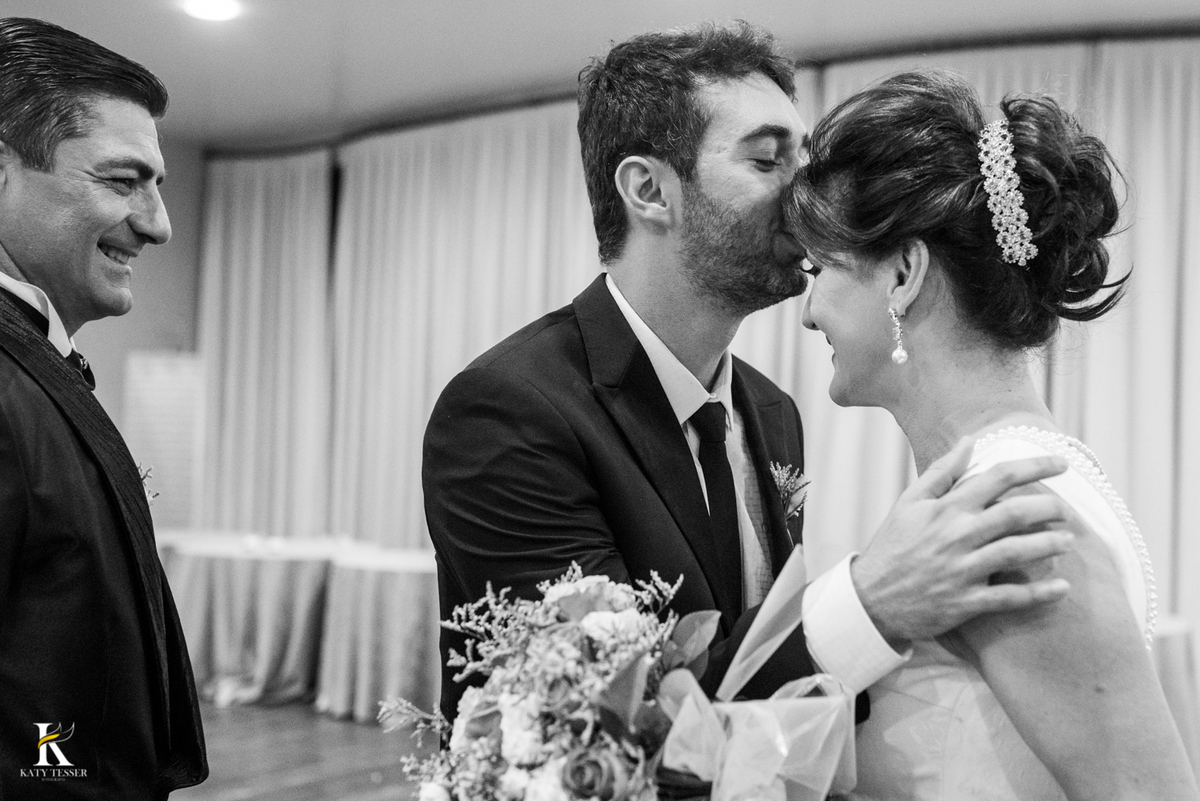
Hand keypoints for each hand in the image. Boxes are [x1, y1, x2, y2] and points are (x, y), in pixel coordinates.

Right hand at [851, 436, 1073, 648]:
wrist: (870, 600)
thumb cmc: (892, 547)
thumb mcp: (909, 503)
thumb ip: (942, 472)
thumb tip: (969, 442)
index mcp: (945, 508)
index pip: (997, 477)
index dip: (1035, 466)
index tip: (1062, 463)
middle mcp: (956, 535)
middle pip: (1015, 513)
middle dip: (1050, 508)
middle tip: (1070, 510)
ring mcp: (961, 570)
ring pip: (1017, 552)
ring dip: (1049, 545)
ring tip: (1069, 542)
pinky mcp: (965, 603)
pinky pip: (1010, 597)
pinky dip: (1040, 593)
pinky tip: (1063, 589)